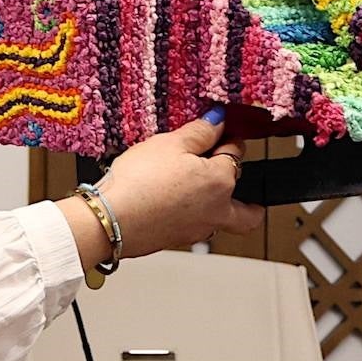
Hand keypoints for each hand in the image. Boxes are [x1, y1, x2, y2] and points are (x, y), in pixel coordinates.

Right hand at [96, 112, 263, 257]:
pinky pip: (196, 227)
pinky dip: (192, 214)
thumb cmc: (139, 183)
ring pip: (222, 222)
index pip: (236, 154)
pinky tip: (173, 202)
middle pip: (248, 211)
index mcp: (221, 182)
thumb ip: (199, 132)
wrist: (111, 220)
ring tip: (202, 191)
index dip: (230, 139)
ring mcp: (198, 230)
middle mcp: (217, 211)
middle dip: (249, 199)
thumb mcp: (169, 143)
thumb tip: (218, 121)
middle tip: (241, 185)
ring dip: (219, 208)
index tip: (223, 131)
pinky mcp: (176, 239)